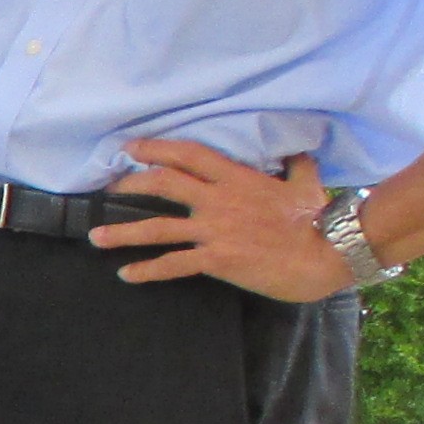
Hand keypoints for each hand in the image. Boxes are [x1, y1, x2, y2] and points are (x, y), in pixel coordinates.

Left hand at [96, 140, 343, 299]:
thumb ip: (296, 163)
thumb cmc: (317, 219)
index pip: (189, 155)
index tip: (131, 148)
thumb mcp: (306, 182)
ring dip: (123, 232)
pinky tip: (126, 275)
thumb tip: (300, 149)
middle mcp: (219, 200)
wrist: (327, 253)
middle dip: (131, 184)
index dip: (157, 149)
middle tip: (108, 188)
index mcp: (237, 178)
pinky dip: (147, 270)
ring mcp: (215, 230)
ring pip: (158, 227)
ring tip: (95, 237)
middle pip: (164, 184)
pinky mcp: (217, 260)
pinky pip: (174, 265)